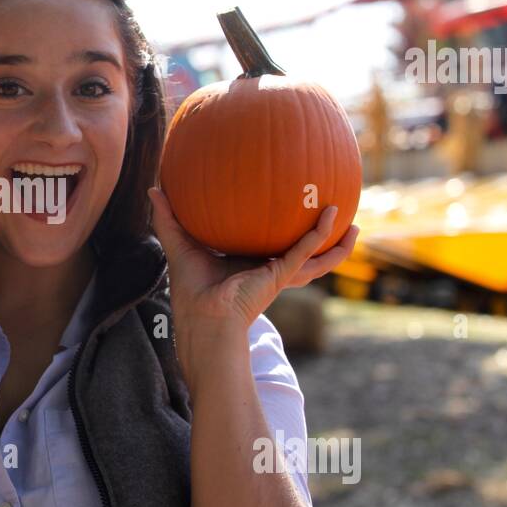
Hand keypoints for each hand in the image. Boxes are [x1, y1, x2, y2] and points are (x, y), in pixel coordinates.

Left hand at [147, 186, 358, 342]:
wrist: (202, 317)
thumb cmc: (190, 289)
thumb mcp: (179, 244)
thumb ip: (168, 217)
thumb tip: (153, 189)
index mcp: (247, 263)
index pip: (267, 245)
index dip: (278, 231)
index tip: (286, 211)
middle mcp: (267, 268)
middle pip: (301, 253)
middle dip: (320, 241)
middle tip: (333, 216)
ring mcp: (278, 273)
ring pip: (317, 259)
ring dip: (337, 245)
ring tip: (354, 226)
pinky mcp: (281, 275)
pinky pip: (307, 251)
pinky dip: (321, 234)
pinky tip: (335, 214)